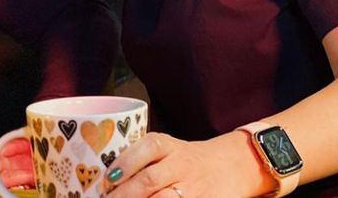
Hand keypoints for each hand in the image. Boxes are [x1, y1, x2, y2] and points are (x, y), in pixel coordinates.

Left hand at [101, 132, 267, 197]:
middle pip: (149, 180)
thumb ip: (141, 157)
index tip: (105, 181)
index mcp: (167, 145)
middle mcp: (180, 164)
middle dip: (124, 194)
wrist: (232, 165)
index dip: (123, 165)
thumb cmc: (187, 158)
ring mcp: (193, 188)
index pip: (145, 149)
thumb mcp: (167, 148)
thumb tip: (106, 179)